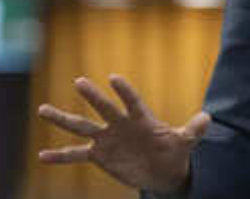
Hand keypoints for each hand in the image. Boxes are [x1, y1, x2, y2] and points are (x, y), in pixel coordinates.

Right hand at [37, 74, 209, 192]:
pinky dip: (60, 156)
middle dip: (93, 97)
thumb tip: (208, 118)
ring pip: (82, 126)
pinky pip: (76, 155)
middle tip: (79, 81)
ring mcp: (107, 139)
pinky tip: (42, 156)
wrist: (161, 171)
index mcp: (141, 119)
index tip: (114, 78)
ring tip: (42, 108)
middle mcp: (120, 125)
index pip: (132, 102)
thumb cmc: (173, 152)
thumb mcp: (185, 143)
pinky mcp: (99, 155)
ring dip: (63, 118)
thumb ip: (193, 131)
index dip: (125, 91)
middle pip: (105, 109)